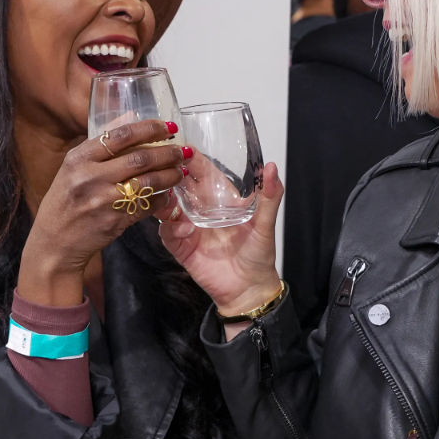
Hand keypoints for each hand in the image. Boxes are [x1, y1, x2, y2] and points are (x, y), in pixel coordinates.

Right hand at [18, 120, 185, 304]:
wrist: (55, 241)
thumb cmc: (66, 200)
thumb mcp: (75, 166)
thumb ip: (103, 142)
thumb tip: (131, 115)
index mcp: (79, 158)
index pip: (121, 136)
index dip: (150, 129)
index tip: (169, 127)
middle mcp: (89, 177)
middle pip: (140, 158)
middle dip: (167, 153)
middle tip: (182, 150)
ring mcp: (103, 201)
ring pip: (148, 182)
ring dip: (170, 175)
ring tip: (181, 170)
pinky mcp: (115, 221)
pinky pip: (147, 206)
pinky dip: (162, 198)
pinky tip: (169, 192)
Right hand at [158, 162, 283, 316]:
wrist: (248, 290)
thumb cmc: (258, 255)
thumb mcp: (265, 224)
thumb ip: (269, 197)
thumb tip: (273, 168)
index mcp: (221, 199)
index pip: (203, 172)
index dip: (192, 160)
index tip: (184, 149)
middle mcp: (202, 210)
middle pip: (180, 186)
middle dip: (172, 176)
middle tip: (168, 169)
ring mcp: (189, 228)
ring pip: (168, 207)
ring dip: (166, 200)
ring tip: (171, 199)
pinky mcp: (181, 247)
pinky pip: (167, 232)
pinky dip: (171, 227)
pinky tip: (184, 228)